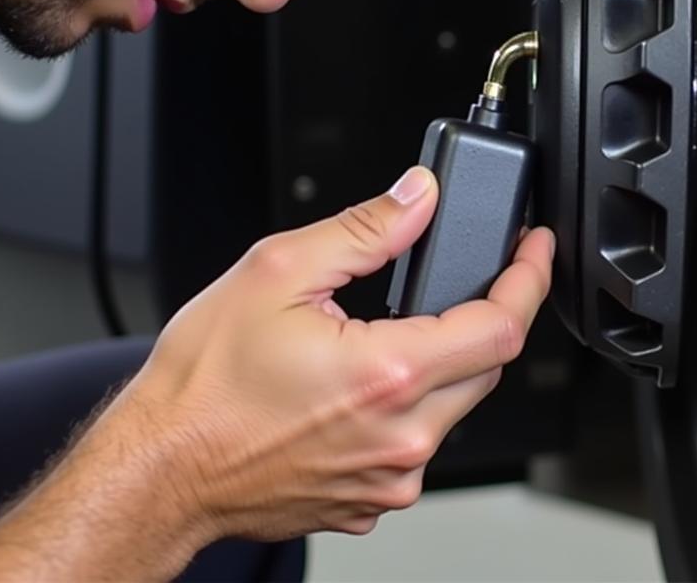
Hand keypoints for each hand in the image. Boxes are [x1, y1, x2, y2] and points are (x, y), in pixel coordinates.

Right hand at [106, 166, 553, 541]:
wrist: (160, 469)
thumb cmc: (204, 384)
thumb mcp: (279, 272)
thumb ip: (366, 229)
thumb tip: (418, 197)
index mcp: (388, 375)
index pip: (501, 324)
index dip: (529, 277)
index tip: (535, 249)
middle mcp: (402, 437)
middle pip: (489, 364)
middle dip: (489, 312)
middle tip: (470, 275)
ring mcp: (390, 477)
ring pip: (457, 404)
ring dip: (448, 358)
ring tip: (401, 325)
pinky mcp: (373, 498)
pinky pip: (420, 442)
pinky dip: (414, 404)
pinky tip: (370, 382)